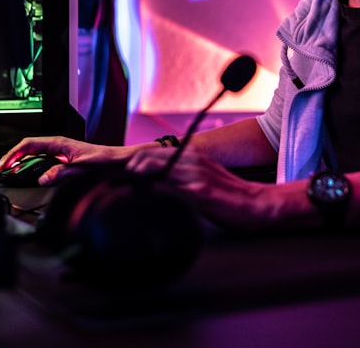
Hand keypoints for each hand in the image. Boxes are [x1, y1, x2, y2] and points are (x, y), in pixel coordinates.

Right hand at [0, 136, 139, 185]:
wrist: (118, 161)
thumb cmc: (104, 160)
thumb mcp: (81, 168)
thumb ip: (61, 173)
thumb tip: (43, 178)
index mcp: (59, 143)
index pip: (28, 144)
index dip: (13, 154)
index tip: (3, 165)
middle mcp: (57, 146)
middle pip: (27, 149)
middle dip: (12, 158)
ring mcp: (59, 153)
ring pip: (33, 156)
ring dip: (20, 163)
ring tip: (8, 172)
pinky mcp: (63, 161)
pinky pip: (41, 162)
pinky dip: (31, 168)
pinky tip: (26, 174)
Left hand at [123, 146, 315, 231]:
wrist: (256, 205)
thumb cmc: (229, 197)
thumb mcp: (202, 181)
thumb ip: (180, 179)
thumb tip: (154, 187)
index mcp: (190, 156)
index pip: (149, 155)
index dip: (127, 163)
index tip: (109, 173)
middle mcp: (189, 160)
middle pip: (144, 157)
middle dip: (120, 168)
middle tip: (103, 178)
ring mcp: (193, 174)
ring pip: (151, 167)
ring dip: (128, 176)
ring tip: (110, 185)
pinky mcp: (198, 190)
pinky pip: (167, 186)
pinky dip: (148, 190)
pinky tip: (136, 198)